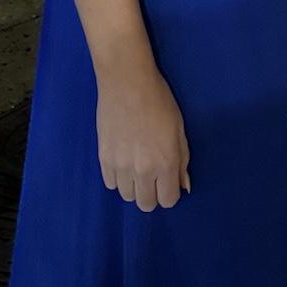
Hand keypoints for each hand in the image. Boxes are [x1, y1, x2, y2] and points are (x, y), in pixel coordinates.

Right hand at [95, 52, 190, 211]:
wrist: (127, 83)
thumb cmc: (159, 101)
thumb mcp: (179, 129)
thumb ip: (182, 160)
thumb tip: (183, 186)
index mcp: (165, 163)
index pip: (168, 200)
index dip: (170, 192)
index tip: (168, 180)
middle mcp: (142, 170)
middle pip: (146, 204)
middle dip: (152, 193)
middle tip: (153, 175)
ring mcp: (120, 166)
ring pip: (127, 196)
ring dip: (134, 186)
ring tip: (137, 166)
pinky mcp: (103, 159)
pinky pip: (111, 184)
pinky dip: (118, 178)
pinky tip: (123, 161)